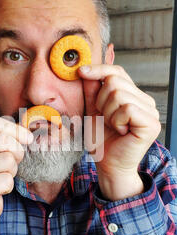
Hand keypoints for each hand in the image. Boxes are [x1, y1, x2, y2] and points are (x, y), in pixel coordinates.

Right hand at [0, 116, 32, 234]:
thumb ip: (5, 138)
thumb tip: (28, 132)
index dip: (14, 129)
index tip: (27, 138)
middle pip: (2, 140)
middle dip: (16, 152)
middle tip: (12, 163)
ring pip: (7, 160)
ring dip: (11, 171)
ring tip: (1, 178)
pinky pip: (6, 180)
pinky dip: (8, 186)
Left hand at [78, 64, 160, 199]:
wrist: (108, 166)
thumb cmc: (101, 141)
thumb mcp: (92, 111)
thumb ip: (92, 90)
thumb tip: (86, 68)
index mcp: (134, 96)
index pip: (117, 71)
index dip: (99, 69)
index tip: (81, 71)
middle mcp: (145, 101)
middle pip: (115, 81)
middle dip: (101, 101)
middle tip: (105, 119)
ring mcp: (151, 111)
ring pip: (119, 94)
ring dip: (108, 113)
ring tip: (113, 126)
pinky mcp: (151, 123)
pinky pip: (127, 109)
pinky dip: (116, 120)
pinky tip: (120, 132)